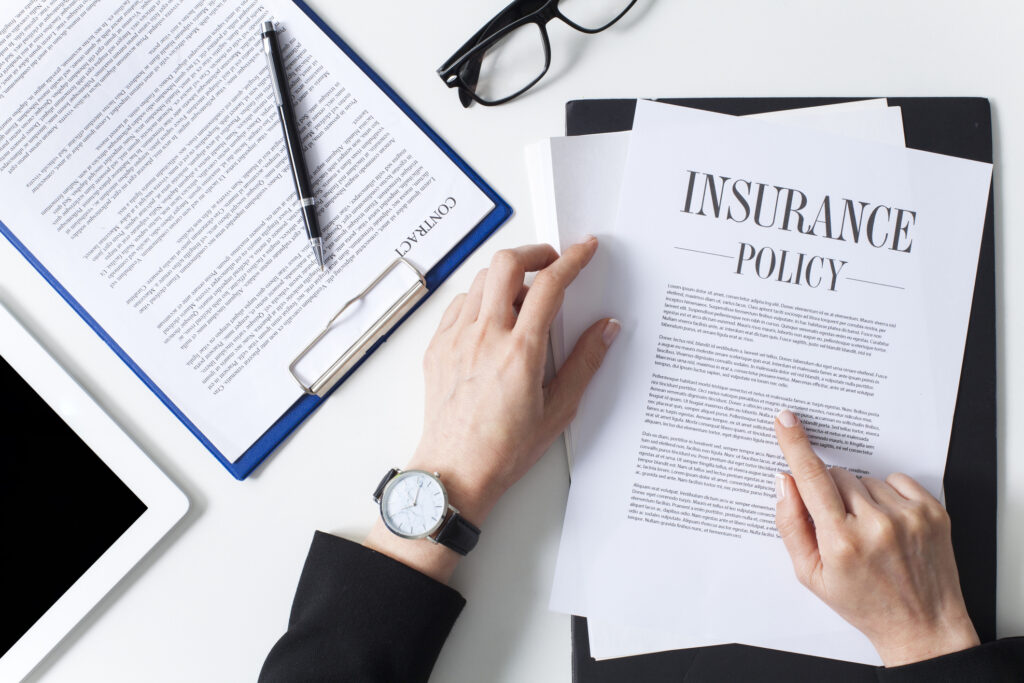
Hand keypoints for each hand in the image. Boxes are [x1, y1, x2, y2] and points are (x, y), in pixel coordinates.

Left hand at [366, 239, 618, 580]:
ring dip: (507, 275)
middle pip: (507, 264)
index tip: (586, 249)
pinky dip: (480, 298)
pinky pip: (459, 304)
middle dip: (535, 252)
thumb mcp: (559, 410)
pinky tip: (493, 317)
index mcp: (520, 351)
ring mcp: (456, 339)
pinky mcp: (437, 347)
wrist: (455, 471)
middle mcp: (485, 336)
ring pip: (480, 280)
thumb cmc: (504, 449)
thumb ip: (585, 362)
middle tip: (552, 262)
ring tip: (525, 294)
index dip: (573, 259)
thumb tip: (607, 328)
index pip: (550, 285)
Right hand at [773, 409, 979, 665]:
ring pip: (865, 479)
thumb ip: (791, 525)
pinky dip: (887, 496)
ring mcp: (907, 517)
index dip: (795, 445)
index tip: (785, 420)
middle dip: (831, 492)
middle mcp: (876, 525)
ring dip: (861, 497)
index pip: (811, 479)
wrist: (922, 626)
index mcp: (841, 541)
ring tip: (870, 531)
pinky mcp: (931, 512)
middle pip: (837, 476)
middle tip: (840, 525)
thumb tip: (785, 482)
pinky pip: (896, 480)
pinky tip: (889, 523)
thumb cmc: (863, 602)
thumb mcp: (810, 574)